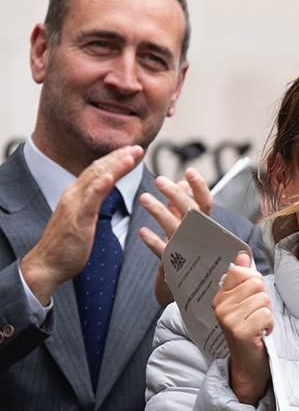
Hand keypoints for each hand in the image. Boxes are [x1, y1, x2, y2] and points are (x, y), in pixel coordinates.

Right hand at [18, 145, 144, 305]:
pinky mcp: (77, 218)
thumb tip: (105, 199)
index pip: (97, 171)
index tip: (132, 151)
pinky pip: (90, 198)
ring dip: (115, 165)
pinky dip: (101, 185)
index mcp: (76, 195)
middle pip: (98, 169)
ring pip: (96, 178)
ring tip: (131, 154)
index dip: (115, 160)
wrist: (48, 264)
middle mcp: (74, 195)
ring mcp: (74, 204)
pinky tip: (112, 176)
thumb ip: (93, 206)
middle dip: (119, 156)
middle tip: (138, 146)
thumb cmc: (69, 247)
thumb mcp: (84, 221)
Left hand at [136, 168, 217, 304]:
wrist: (200, 294)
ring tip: (144, 199)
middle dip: (175, 195)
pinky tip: (143, 233)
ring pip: (176, 228)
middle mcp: (200, 237)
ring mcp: (189, 251)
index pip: (206, 204)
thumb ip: (185, 206)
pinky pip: (164, 252)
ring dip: (160, 212)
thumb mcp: (193, 227)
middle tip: (159, 180)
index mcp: (207, 228)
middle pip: (191, 213)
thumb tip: (180, 182)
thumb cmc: (195, 255)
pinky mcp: (176, 266)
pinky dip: (153, 242)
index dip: (199, 187)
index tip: (188, 171)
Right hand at [213, 251, 272, 405]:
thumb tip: (242, 255)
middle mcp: (220, 306)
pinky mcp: (239, 331)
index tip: (252, 297)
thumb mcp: (244, 303)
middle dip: (264, 299)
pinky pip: (266, 315)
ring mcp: (228, 319)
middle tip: (256, 315)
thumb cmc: (250, 330)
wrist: (249, 363)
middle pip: (256, 283)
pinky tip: (261, 333)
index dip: (254, 281)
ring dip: (267, 313)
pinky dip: (269, 324)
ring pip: (263, 299)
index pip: (240, 272)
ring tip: (258, 325)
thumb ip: (243, 279)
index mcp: (220, 297)